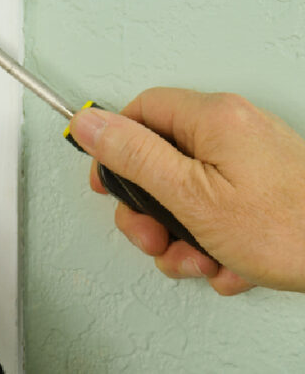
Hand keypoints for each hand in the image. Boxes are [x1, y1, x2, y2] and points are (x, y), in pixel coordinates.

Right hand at [67, 88, 304, 294]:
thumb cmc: (289, 229)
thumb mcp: (189, 196)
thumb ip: (133, 155)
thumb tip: (88, 122)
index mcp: (213, 118)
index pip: (139, 111)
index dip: (114, 149)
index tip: (107, 184)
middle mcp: (233, 129)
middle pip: (160, 158)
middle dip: (149, 209)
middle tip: (154, 237)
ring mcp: (251, 158)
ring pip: (187, 190)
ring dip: (181, 234)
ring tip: (199, 259)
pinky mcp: (264, 186)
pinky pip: (218, 206)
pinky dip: (214, 239)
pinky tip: (228, 262)